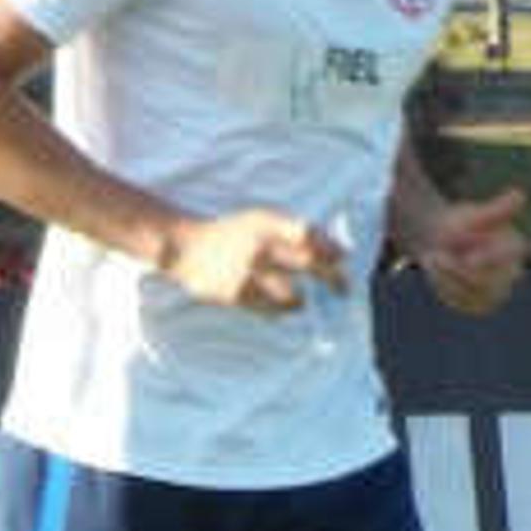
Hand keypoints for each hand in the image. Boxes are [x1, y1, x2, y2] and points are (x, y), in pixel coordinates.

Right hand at [163, 207, 345, 314]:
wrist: (186, 247)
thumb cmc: (231, 234)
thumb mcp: (258, 220)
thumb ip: (291, 231)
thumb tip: (337, 250)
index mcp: (266, 222)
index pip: (309, 234)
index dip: (331, 248)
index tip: (343, 259)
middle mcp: (259, 245)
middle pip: (309, 263)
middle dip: (332, 278)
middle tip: (344, 289)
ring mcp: (248, 271)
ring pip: (293, 295)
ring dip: (301, 301)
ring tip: (300, 301)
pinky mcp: (237, 294)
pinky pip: (271, 309)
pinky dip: (280, 310)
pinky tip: (277, 307)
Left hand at [412, 186, 526, 316]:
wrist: (445, 242)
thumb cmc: (462, 225)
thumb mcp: (473, 215)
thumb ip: (495, 210)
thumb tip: (520, 195)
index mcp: (514, 247)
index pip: (507, 257)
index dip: (487, 260)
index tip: (468, 260)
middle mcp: (512, 274)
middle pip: (484, 282)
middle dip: (456, 271)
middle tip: (433, 256)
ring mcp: (497, 293)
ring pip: (468, 294)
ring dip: (444, 278)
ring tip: (432, 258)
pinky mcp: (480, 306)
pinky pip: (458, 302)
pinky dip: (442, 287)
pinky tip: (438, 273)